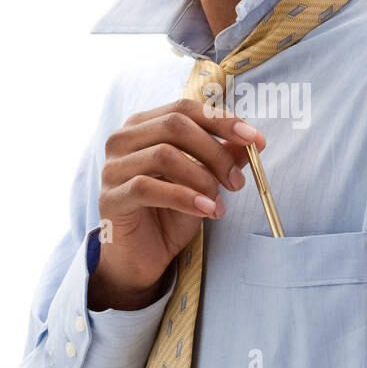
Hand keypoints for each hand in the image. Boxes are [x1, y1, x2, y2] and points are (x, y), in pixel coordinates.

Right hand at [87, 99, 265, 309]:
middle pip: (175, 125)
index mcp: (144, 126)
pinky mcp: (110, 197)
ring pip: (163, 154)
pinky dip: (183, 197)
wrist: (140, 259)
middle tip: (237, 181)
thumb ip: (223, 158)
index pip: (185, 108)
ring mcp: (113, 167)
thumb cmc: (169, 214)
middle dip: (215, 152)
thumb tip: (252, 142)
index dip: (222, 120)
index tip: (255, 140)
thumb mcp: (203, 183)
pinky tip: (205, 210)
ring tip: (219, 204)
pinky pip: (147, 187)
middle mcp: (123, 139)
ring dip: (201, 178)